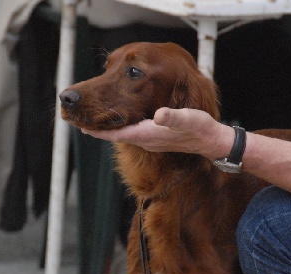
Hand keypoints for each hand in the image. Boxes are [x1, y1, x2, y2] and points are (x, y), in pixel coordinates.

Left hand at [82, 107, 233, 159]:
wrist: (210, 141)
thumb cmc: (199, 128)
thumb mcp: (188, 119)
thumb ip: (173, 117)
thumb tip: (160, 116)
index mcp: (148, 134)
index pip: (117, 134)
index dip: (98, 130)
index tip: (80, 126)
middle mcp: (146, 140)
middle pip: (115, 136)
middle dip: (98, 130)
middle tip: (80, 121)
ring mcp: (151, 141)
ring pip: (123, 135)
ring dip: (108, 129)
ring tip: (95, 120)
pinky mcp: (156, 138)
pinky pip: (132, 134)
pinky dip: (121, 128)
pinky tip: (120, 121)